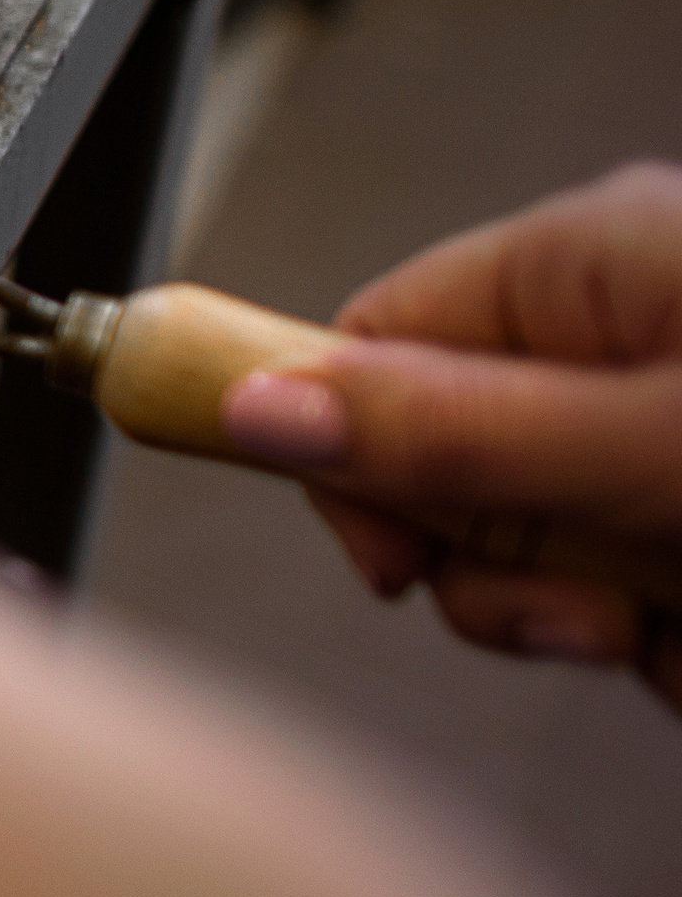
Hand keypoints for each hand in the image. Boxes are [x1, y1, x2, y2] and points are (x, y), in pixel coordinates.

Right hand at [218, 160, 681, 698]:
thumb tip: (257, 407)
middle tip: (600, 614)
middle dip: (512, 574)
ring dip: (605, 618)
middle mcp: (623, 328)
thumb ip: (450, 433)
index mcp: (588, 262)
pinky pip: (631, 582)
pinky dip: (673, 635)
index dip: (355, 466)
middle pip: (445, 466)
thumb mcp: (652, 448)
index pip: (367, 346)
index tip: (398, 566)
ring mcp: (668, 417)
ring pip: (545, 548)